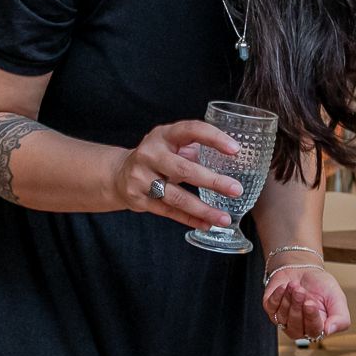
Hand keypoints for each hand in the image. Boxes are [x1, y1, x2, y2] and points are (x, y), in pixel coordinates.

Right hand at [112, 120, 242, 231]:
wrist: (119, 174)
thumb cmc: (157, 157)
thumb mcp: (172, 145)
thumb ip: (197, 148)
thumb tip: (236, 158)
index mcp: (163, 135)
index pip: (190, 130)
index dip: (213, 138)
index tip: (236, 149)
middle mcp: (150, 154)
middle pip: (184, 169)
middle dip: (213, 181)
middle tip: (236, 190)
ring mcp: (141, 177)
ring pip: (176, 197)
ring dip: (203, 209)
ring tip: (224, 218)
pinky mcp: (138, 199)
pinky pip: (169, 212)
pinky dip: (190, 219)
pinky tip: (206, 224)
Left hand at [265, 263, 348, 342]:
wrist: (305, 269)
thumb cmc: (322, 286)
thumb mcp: (337, 299)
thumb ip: (340, 318)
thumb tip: (329, 331)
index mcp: (317, 328)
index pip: (313, 330)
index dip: (311, 317)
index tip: (310, 302)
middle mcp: (299, 328)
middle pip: (295, 326)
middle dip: (297, 306)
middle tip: (301, 290)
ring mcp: (283, 320)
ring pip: (283, 316)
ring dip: (288, 298)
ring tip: (295, 284)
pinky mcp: (271, 309)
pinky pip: (272, 307)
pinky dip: (278, 295)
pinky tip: (284, 286)